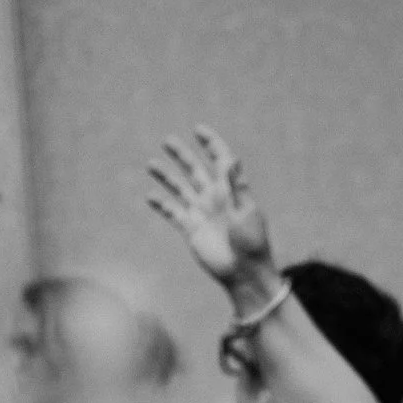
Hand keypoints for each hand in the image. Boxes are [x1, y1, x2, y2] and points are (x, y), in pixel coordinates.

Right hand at [146, 128, 275, 296]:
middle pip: (195, 170)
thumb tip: (232, 158)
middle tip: (167, 140)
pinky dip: (162, 205)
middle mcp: (214, 197)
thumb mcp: (246, 212)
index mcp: (230, 190)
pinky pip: (173, 212)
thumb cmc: (252, 243)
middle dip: (182, 155)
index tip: (198, 130)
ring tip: (152, 164)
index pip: (220, 160)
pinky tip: (150, 196)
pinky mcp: (190, 229)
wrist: (244, 273)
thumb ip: (236, 185)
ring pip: (180, 188)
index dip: (211, 144)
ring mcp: (201, 212)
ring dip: (167, 176)